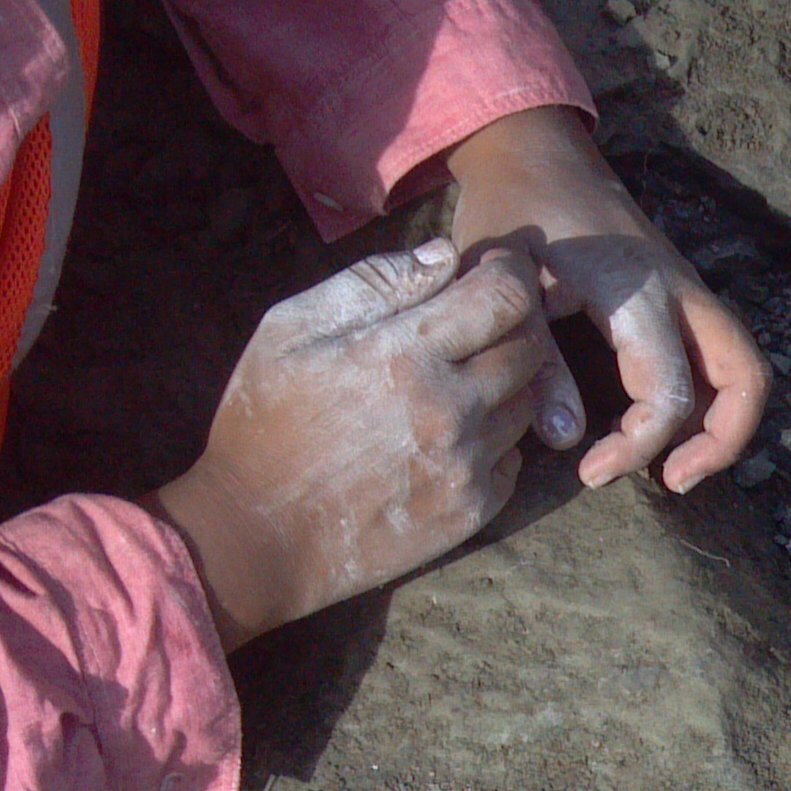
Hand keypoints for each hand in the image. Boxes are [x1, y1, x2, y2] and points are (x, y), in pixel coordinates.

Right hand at [154, 239, 554, 650]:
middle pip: (531, 346)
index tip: (496, 269)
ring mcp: (467, 462)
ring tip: (457, 381)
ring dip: (506, 381)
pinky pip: (515, 455)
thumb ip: (372, 282)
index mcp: (404, 353)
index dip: (511, 273)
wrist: (259, 534)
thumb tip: (444, 256)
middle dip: (514, 323)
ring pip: (528, 401)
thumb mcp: (291, 328)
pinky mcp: (474, 508)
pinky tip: (451, 434)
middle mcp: (450, 408)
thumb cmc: (264, 422)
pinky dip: (497, 437)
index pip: (506, 297)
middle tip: (479, 323)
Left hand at [442, 106, 769, 490]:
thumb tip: (566, 438)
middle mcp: (679, 291)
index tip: (590, 470)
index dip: (637, 446)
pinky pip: (724, 357)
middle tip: (671, 481)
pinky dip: (711, 401)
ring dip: (725, 425)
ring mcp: (690, 292)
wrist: (535, 154)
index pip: (667, 391)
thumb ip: (536, 362)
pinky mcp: (687, 296)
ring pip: (747, 368)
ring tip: (675, 467)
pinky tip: (663, 428)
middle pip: (746, 377)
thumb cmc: (514, 214)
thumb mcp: (505, 286)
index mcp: (635, 290)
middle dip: (722, 443)